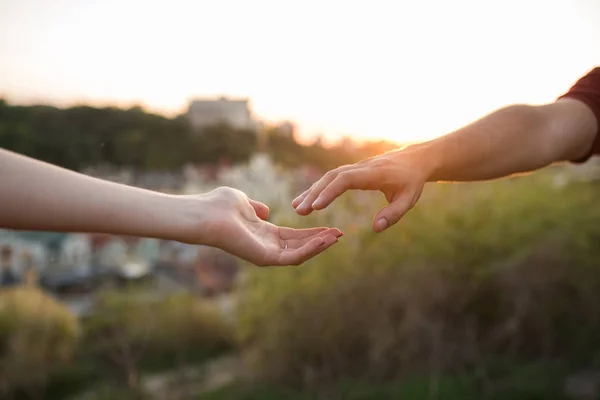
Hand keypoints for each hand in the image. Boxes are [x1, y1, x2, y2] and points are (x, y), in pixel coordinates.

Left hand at [182, 187, 341, 265]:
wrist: (206, 214)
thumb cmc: (219, 205)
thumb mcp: (243, 202)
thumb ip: (256, 207)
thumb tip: (264, 211)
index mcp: (263, 234)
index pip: (293, 236)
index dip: (312, 232)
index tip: (331, 226)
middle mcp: (266, 247)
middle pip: (300, 246)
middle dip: (321, 240)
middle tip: (341, 233)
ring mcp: (266, 254)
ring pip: (300, 254)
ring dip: (319, 246)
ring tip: (337, 236)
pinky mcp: (266, 258)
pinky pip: (293, 257)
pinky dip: (310, 249)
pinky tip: (324, 239)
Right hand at [292, 149, 427, 232]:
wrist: (415, 159)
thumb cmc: (412, 181)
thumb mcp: (408, 200)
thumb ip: (393, 214)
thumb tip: (376, 228)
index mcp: (373, 174)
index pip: (346, 180)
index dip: (329, 192)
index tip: (316, 207)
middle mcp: (361, 167)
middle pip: (332, 177)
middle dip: (314, 193)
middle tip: (299, 210)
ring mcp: (355, 167)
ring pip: (329, 176)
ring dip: (313, 190)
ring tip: (297, 206)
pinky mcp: (353, 170)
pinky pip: (332, 177)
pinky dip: (319, 187)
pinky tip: (309, 199)